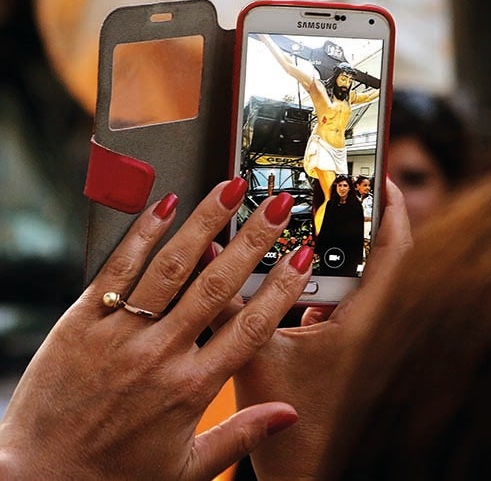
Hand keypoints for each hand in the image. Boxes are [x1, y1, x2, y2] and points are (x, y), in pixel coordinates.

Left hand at [0, 178, 313, 479]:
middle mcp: (160, 355)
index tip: (300, 256)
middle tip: (276, 205)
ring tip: (229, 191)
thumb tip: (286, 415)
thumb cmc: (114, 477)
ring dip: (204, 223)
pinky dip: (142, 234)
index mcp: (190, 389)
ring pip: (171, 267)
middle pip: (217, 285)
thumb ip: (241, 436)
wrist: (38, 480)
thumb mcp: (187, 470)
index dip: (281, 288)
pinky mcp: (82, 321)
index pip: (250, 328)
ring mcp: (120, 334)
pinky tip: (164, 206)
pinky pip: (118, 269)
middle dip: (253, 239)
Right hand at [233, 178, 412, 479]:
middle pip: (370, 255)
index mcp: (358, 322)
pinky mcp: (330, 336)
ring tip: (306, 217)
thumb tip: (210, 259)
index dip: (390, 212)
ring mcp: (346, 328)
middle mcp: (359, 321)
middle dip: (352, 219)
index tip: (379, 180)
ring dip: (330, 246)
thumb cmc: (294, 424)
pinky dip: (311, 272)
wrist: (299, 464)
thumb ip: (233, 307)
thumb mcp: (257, 357)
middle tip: (331, 187)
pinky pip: (326, 291)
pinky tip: (285, 263)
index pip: (391, 253)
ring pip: (347, 274)